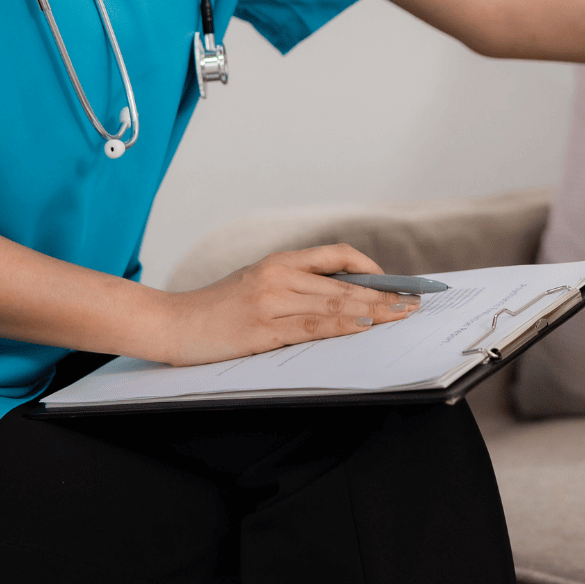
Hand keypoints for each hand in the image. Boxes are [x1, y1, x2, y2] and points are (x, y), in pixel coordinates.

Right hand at [157, 243, 418, 366]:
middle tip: (413, 302)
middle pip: (344, 284)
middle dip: (384, 294)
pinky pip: (313, 327)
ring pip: (335, 305)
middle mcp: (278, 275)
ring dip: (374, 312)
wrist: (171, 323)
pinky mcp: (263, 329)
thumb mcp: (255, 283)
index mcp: (279, 261)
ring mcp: (271, 302)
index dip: (369, 267)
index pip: (336, 254)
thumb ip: (294, 286)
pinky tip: (364, 328)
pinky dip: (343, 327)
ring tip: (401, 316)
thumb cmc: (215, 308)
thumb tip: (344, 298)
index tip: (392, 281)